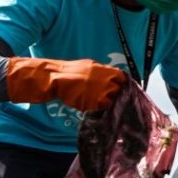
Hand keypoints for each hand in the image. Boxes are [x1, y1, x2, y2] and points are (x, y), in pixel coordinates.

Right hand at [5, 57, 129, 111]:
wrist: (53, 78)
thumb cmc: (68, 73)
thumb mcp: (88, 67)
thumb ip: (101, 73)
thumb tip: (111, 79)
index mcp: (105, 69)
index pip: (124, 78)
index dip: (124, 85)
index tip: (124, 91)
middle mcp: (107, 78)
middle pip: (122, 90)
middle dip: (120, 96)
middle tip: (116, 101)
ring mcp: (103, 90)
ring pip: (115, 100)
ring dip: (111, 104)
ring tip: (103, 106)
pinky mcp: (96, 101)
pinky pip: (105, 108)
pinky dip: (101, 109)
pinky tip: (94, 108)